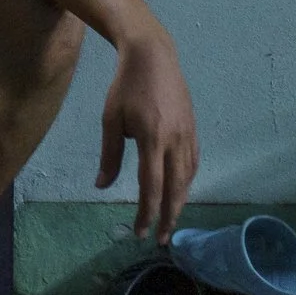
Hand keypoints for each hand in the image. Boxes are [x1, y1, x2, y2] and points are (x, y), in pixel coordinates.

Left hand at [95, 33, 197, 242]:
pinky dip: (188, 181)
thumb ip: (110, 155)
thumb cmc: (125, 85)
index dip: (147, 212)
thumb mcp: (110, 119)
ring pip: (187, 177)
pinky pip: (193, 162)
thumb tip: (102, 186)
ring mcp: (188, 134)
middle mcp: (175, 140)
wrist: (153, 55)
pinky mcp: (193, 128)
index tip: (140, 231)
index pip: (151, 186)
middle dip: (168, 217)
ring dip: (180, 202)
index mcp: (152, 138)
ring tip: (170, 220)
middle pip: (175, 188)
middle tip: (160, 239)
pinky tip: (181, 190)